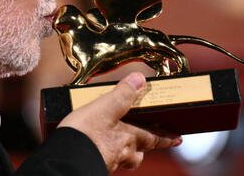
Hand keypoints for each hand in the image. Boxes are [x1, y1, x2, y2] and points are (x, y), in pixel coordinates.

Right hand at [57, 72, 181, 172]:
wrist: (65, 160)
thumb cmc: (85, 136)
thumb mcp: (104, 108)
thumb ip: (122, 95)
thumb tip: (140, 79)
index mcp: (128, 137)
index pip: (153, 137)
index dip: (165, 136)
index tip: (178, 138)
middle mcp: (122, 152)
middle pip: (141, 151)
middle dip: (149, 145)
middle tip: (155, 142)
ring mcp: (108, 161)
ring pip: (126, 158)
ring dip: (130, 153)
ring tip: (127, 147)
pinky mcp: (94, 163)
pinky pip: (108, 160)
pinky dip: (109, 154)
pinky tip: (100, 149)